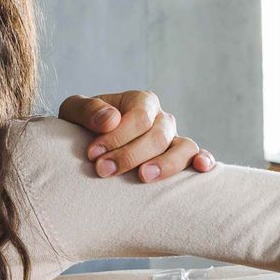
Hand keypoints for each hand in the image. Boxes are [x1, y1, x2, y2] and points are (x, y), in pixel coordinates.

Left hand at [58, 90, 215, 181]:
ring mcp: (174, 139)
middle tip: (103, 170)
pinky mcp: (181, 159)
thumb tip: (110, 119)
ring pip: (183, 148)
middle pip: (158, 135)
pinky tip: (201, 169)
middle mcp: (161, 119)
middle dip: (130, 155)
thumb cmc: (83, 125)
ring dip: (166, 163)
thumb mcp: (75, 111)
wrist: (88, 142)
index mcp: (141, 101)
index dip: (117, 136)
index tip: (92, 153)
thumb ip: (88, 110)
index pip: (139, 117)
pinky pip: (198, 157)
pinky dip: (204, 160)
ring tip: (143, 177)